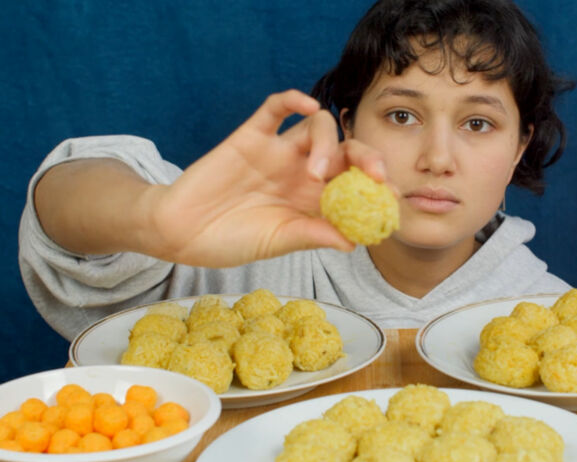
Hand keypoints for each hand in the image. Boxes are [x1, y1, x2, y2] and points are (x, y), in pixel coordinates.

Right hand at [147, 89, 387, 266]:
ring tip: (315, 175)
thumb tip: (353, 242)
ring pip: (317, 127)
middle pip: (346, 152)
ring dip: (327, 144)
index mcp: (314, 200)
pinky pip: (275, 108)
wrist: (180, 232)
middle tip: (375, 177)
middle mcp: (302, 171)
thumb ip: (312, 235)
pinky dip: (293, 100)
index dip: (377, 188)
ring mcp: (278, 151)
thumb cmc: (230, 241)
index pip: (356, 185)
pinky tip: (307, 104)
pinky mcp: (251, 135)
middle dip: (367, 159)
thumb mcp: (277, 242)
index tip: (393, 198)